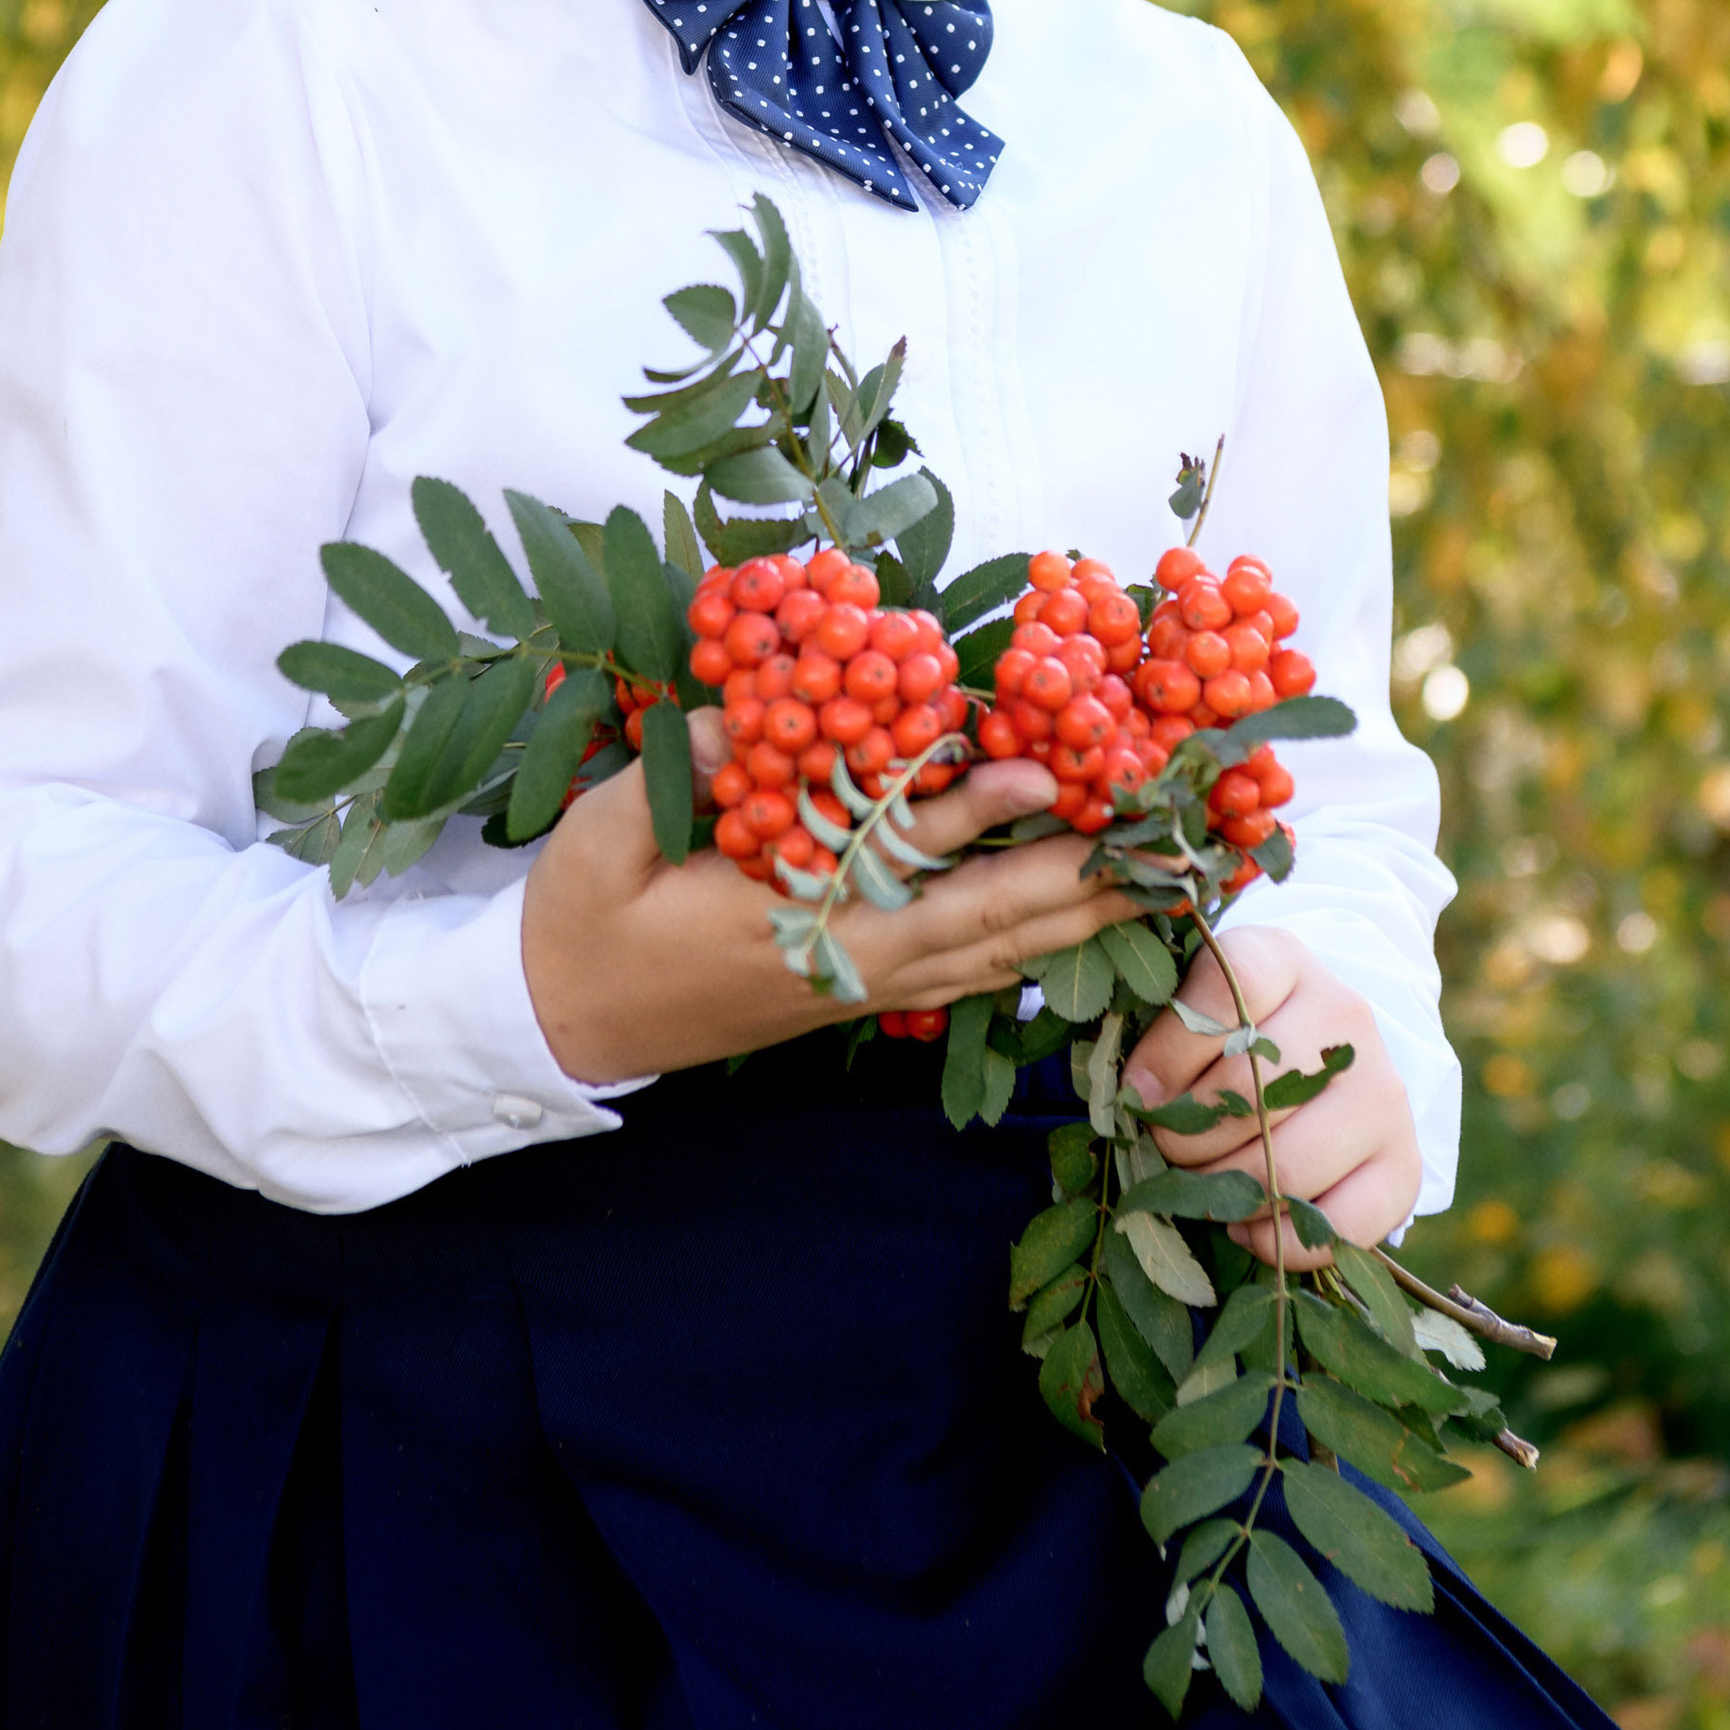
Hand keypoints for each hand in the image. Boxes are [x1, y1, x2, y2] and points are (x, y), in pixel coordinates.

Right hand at [520, 727, 1143, 1086]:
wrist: (560, 1020)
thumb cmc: (581, 918)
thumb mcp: (604, 833)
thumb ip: (680, 771)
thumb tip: (751, 709)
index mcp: (788, 913)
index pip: (901, 854)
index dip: (976, 810)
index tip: (1045, 770)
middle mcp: (847, 956)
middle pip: (989, 917)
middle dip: (1083, 879)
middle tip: (1169, 843)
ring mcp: (860, 981)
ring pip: (995, 950)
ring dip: (1081, 915)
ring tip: (1163, 879)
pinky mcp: (859, 990)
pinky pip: (970, 970)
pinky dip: (1036, 942)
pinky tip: (1083, 919)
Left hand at [1120, 925, 1418, 1267]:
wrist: (1324, 1050)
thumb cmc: (1234, 1032)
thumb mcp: (1194, 1004)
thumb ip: (1163, 1034)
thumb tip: (1137, 1098)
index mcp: (1283, 960)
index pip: (1228, 991)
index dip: (1169, 1051)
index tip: (1137, 1091)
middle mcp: (1345, 1018)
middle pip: (1252, 1089)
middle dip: (1187, 1136)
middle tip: (1168, 1147)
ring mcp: (1383, 1091)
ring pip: (1291, 1164)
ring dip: (1228, 1193)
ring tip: (1205, 1186)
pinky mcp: (1404, 1163)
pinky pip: (1344, 1225)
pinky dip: (1282, 1242)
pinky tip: (1249, 1226)